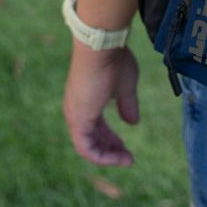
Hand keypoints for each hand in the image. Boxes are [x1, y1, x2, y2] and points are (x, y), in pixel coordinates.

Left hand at [63, 42, 140, 165]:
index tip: (126, 148)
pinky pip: (85, 148)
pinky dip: (101, 156)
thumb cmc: (113, 62)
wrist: (101, 46)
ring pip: (87, 146)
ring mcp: (75, 115)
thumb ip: (127, 105)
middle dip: (111, 150)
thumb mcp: (125, 87)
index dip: (111, 140)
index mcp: (85, 102)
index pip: (96, 128)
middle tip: (128, 157)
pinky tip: (117, 158)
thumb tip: (132, 122)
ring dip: (107, 156)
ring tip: (126, 160)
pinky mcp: (77, 119)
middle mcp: (76, 110)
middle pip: (92, 139)